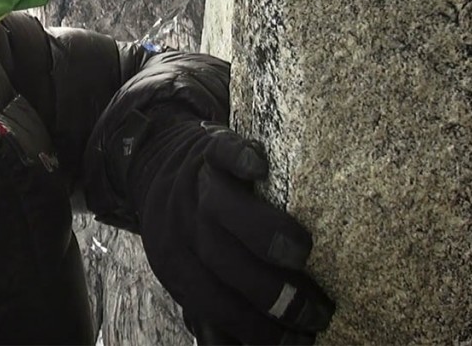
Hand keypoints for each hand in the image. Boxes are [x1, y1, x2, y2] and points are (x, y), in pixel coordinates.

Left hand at [129, 106, 334, 344]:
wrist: (155, 162)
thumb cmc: (186, 227)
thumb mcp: (187, 268)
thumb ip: (214, 306)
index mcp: (175, 260)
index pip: (211, 299)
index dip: (254, 325)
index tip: (299, 341)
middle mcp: (180, 223)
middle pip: (218, 258)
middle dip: (267, 290)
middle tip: (316, 311)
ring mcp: (194, 182)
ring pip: (219, 207)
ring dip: (260, 231)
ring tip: (302, 253)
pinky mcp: (208, 146)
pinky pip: (220, 151)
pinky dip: (239, 157)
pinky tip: (261, 168)